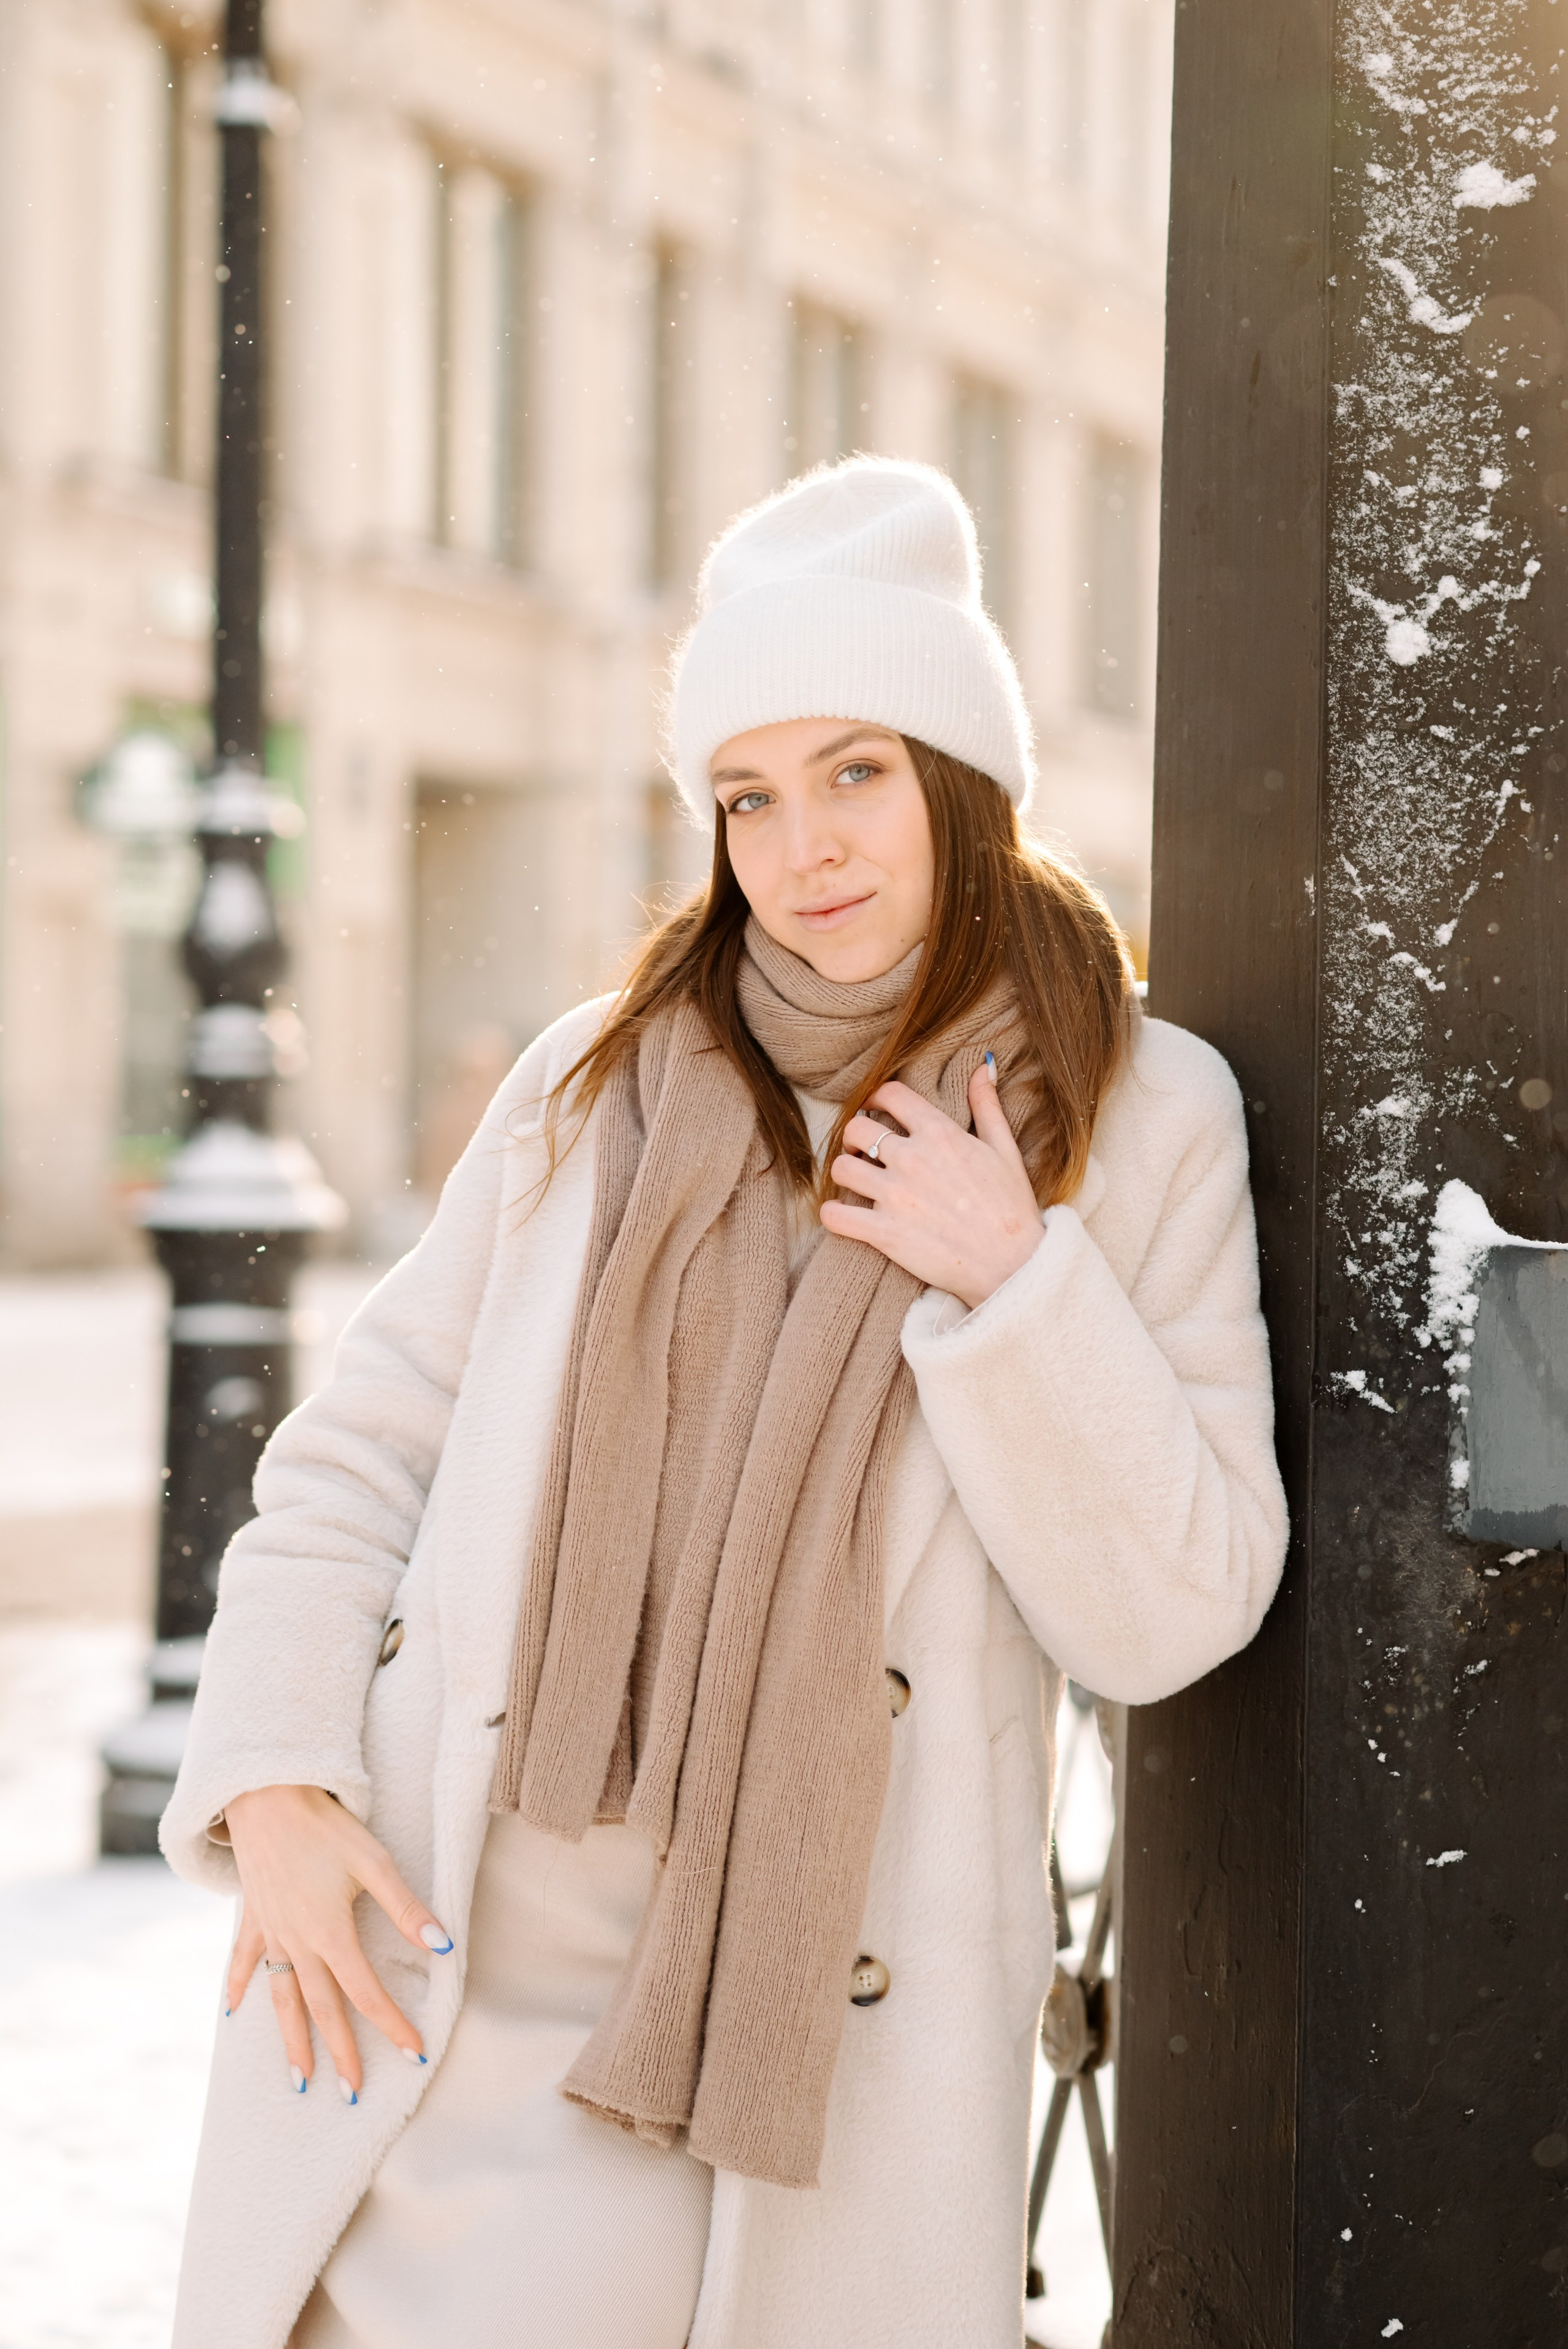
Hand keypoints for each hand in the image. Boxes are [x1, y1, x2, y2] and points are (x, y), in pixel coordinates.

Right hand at [224, 1783, 453, 2102]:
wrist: (267, 1795)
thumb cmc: (326, 1826)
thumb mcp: (374, 1862)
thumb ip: (406, 1907)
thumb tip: (442, 1947)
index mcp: (331, 1933)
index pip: (367, 1993)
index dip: (392, 2026)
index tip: (414, 2053)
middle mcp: (297, 1943)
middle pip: (322, 2010)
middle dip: (340, 2053)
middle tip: (351, 2095)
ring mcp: (269, 1933)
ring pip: (281, 1999)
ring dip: (292, 2040)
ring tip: (300, 2079)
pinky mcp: (251, 1917)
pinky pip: (243, 1962)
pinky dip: (239, 1988)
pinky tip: (234, 2012)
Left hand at [820, 1063, 1043, 1309]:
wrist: (1012, 1265)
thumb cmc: (1011, 1208)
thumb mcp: (1005, 1149)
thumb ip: (987, 1105)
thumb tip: (983, 1065)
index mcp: (939, 1134)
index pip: (890, 1095)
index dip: (876, 1097)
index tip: (875, 1107)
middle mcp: (911, 1159)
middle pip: (855, 1128)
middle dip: (855, 1135)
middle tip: (863, 1149)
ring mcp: (895, 1196)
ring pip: (841, 1168)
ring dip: (844, 1172)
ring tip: (857, 1180)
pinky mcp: (884, 1233)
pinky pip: (835, 1216)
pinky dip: (832, 1214)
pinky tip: (844, 1215)